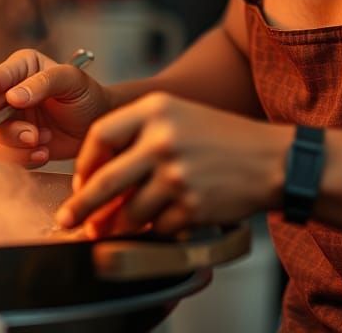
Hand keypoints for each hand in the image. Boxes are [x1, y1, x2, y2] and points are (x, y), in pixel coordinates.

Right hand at [0, 49, 111, 167]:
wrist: (99, 124)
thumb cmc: (88, 96)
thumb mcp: (72, 81)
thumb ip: (44, 83)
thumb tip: (13, 98)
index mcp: (19, 69)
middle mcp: (8, 93)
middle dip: (9, 132)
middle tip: (34, 136)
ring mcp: (10, 120)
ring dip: (17, 148)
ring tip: (45, 143)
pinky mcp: (15, 143)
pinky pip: (7, 157)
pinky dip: (24, 159)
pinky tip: (45, 151)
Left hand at [55, 92, 289, 235]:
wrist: (272, 160)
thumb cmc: (222, 138)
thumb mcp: (178, 115)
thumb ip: (137, 134)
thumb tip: (95, 174)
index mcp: (155, 110)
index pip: (100, 135)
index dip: (84, 163)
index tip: (79, 181)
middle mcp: (162, 139)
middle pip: (106, 180)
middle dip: (82, 206)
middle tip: (69, 220)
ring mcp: (176, 175)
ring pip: (128, 211)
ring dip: (113, 226)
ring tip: (104, 231)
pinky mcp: (191, 206)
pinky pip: (156, 227)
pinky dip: (151, 230)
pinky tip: (153, 226)